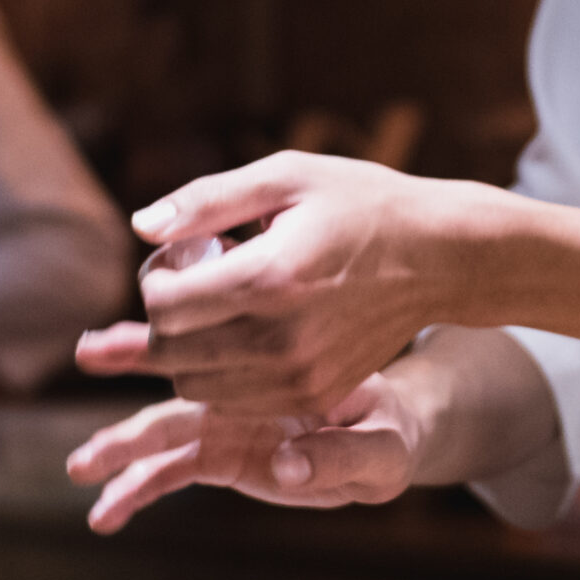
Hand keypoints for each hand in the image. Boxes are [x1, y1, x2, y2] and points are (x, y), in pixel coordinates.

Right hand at [64, 373, 419, 532]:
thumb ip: (342, 455)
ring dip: (120, 448)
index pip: (220, 360)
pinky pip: (171, 472)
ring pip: (162, 431)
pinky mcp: (222, 454)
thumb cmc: (392, 430)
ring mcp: (226, 422)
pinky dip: (136, 490)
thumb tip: (286, 470)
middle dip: (132, 382)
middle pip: (175, 388)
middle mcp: (240, 390)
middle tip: (87, 381)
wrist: (390, 433)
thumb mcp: (384, 446)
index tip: (141, 351)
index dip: (177, 353)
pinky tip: (104, 515)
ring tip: (79, 469)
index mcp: (275, 371)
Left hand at [81, 151, 495, 414]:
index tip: (182, 254)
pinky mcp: (313, 395)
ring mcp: (300, 376)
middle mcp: (281, 338)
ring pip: (194, 386)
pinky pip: (233, 402)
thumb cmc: (359, 204)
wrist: (438, 257)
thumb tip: (141, 226)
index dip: (155, 278)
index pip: (163, 305)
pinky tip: (245, 333)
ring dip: (187, 351)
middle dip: (162, 317)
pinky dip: (220, 374)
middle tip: (193, 280)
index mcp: (268, 276)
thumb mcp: (286, 177)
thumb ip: (205, 201)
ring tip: (221, 307)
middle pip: (170, 352)